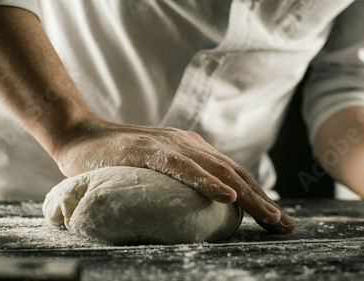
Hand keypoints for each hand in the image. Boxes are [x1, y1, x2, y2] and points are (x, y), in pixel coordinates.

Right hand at [52, 117, 294, 232]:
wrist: (77, 134)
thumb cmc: (114, 158)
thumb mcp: (152, 170)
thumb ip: (174, 180)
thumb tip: (195, 206)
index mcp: (190, 150)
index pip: (232, 174)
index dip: (257, 196)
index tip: (277, 219)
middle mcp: (186, 144)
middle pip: (233, 174)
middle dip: (262, 200)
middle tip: (285, 225)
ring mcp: (168, 145)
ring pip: (216, 170)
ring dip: (246, 194)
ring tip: (269, 216)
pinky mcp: (148, 149)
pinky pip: (183, 167)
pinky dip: (206, 181)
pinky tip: (225, 195)